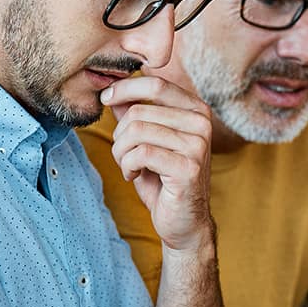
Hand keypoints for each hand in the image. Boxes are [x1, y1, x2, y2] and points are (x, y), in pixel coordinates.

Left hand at [103, 76, 214, 252]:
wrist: (183, 222)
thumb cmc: (163, 181)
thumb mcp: (146, 141)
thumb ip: (135, 114)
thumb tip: (113, 90)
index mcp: (196, 109)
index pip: (155, 83)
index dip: (124, 88)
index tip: (106, 99)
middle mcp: (202, 123)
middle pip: (139, 111)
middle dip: (119, 135)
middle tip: (123, 155)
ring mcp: (198, 145)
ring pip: (137, 131)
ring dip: (121, 153)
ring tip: (128, 167)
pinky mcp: (189, 167)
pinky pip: (141, 153)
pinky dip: (128, 166)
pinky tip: (133, 176)